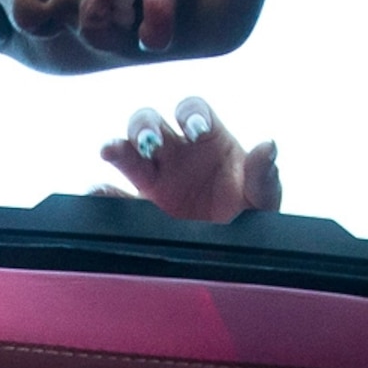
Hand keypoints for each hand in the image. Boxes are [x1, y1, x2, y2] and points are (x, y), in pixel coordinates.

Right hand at [96, 98, 282, 222]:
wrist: (235, 256)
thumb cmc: (250, 217)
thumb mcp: (263, 199)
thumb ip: (263, 176)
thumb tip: (268, 147)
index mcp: (208, 140)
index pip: (193, 111)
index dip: (190, 113)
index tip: (195, 131)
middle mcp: (177, 153)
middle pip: (151, 122)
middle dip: (145, 125)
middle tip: (149, 141)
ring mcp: (156, 180)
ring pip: (127, 151)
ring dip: (118, 147)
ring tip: (111, 151)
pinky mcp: (141, 208)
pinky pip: (117, 197)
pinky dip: (104, 194)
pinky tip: (100, 194)